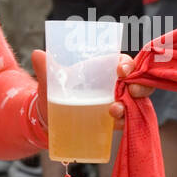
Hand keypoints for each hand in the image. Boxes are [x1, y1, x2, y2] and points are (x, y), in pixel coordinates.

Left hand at [31, 50, 154, 127]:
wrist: (50, 117)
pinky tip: (115, 122)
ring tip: (114, 110)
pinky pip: (127, 120)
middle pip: (138, 82)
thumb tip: (37, 54)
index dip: (128, 64)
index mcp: (105, 69)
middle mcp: (115, 85)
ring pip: (135, 102)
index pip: (124, 63)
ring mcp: (117, 102)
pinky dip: (124, 121)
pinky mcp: (114, 120)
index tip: (121, 70)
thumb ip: (46, 68)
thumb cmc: (55, 92)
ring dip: (130, 105)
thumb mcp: (52, 80)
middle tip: (130, 90)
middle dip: (139, 85)